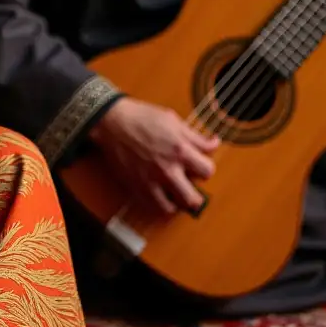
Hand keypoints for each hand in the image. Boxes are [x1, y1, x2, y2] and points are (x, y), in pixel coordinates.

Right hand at [87, 97, 219, 215]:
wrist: (112, 122)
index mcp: (180, 150)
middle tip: (191, 187)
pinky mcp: (136, 186)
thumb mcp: (173, 120)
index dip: (206, 168)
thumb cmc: (141, 117)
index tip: (199, 165)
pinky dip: (158, 205)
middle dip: (196, 195)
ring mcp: (150, 180)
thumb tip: (214, 143)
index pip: (207, 171)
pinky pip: (151, 207)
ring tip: (175, 195)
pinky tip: (160, 195)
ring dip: (176, 204)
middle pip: (193, 199)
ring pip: (171, 209)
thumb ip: (196, 137)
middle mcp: (167, 169)